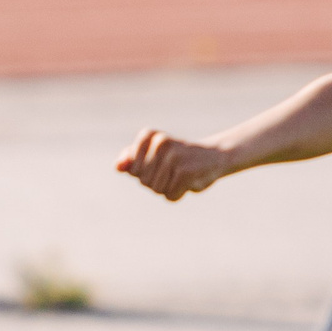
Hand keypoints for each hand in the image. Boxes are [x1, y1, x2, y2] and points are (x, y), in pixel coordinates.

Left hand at [114, 130, 231, 200]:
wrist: (214, 157)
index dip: (143, 173)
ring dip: (167, 189)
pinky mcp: (185, 172)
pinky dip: (177, 194)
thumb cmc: (177, 157)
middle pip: (143, 180)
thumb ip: (130, 160)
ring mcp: (174, 157)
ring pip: (156, 189)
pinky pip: (170, 195)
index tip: (159, 163)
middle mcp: (161, 142)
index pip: (132, 169)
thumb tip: (117, 166)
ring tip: (179, 175)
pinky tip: (188, 182)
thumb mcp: (151, 155)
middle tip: (172, 171)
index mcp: (150, 135)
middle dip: (155, 182)